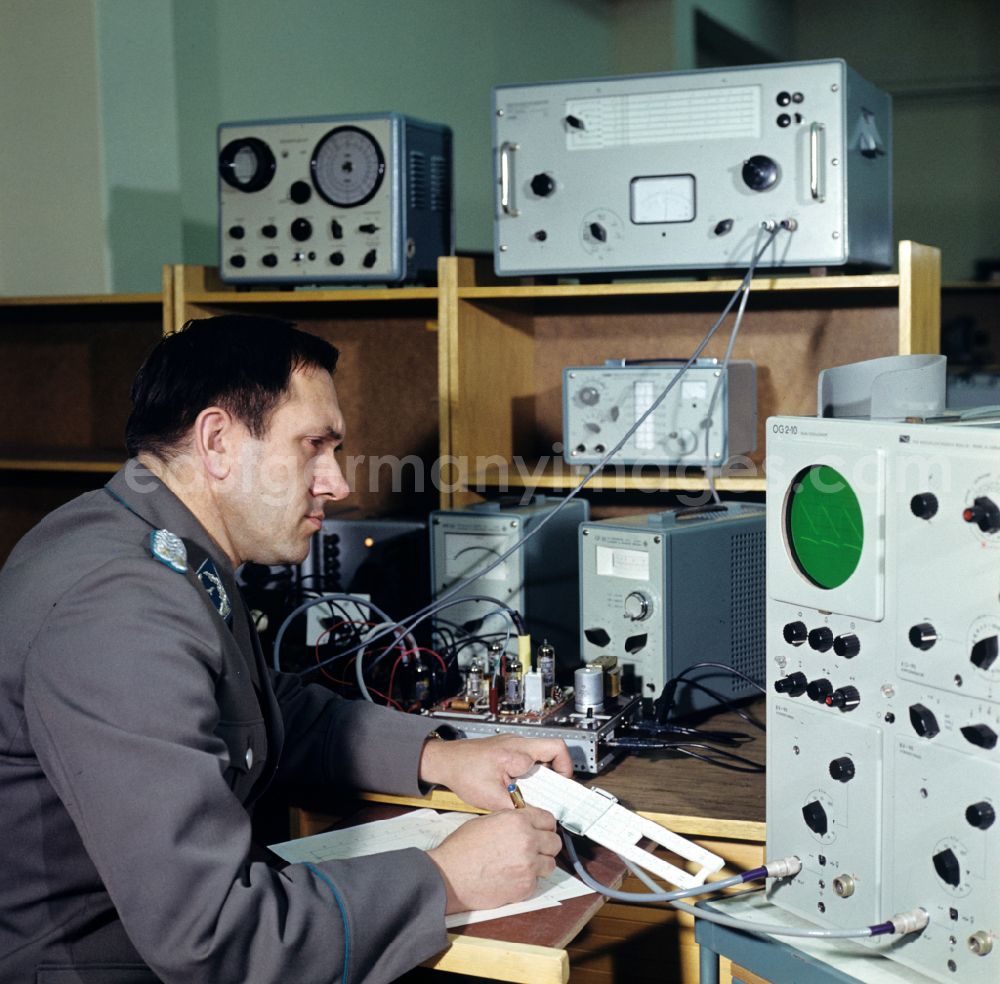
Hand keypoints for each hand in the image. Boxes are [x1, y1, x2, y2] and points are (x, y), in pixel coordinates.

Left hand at [419, 734, 572, 811]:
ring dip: (544, 770)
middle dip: (559, 768)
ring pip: (542, 752)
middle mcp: (517, 743)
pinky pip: (529, 756)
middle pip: (554, 747)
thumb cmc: (462, 772)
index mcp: (516, 752)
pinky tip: (523, 785)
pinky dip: (531, 770)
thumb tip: (533, 817)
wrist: (445, 761)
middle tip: (556, 787)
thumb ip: (515, 807)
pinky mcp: (507, 747)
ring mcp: (512, 743)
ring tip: (538, 789)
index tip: (559, 791)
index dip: (560, 773)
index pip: (554, 753)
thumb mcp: (490, 797)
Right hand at [427, 807, 562, 912]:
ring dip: (540, 864)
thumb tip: (525, 821)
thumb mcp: (486, 821)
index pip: (548, 819)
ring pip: (550, 864)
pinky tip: (513, 877)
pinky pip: (537, 882)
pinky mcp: (526, 887)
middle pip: (555, 842)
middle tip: (536, 849)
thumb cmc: (462, 849)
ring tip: (523, 865)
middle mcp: (527, 840)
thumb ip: (511, 820)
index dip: (546, 826)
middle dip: (546, 845)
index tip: (544, 831)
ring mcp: (528, 865)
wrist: (450, 876)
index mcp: (517, 820)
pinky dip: (528, 881)